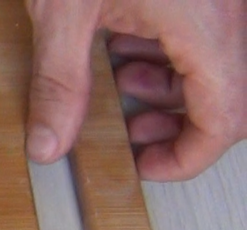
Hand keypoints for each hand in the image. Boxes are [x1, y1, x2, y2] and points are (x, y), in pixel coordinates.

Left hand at [24, 0, 245, 180]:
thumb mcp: (65, 10)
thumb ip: (59, 80)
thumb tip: (47, 143)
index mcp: (207, 25)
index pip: (224, 120)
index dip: (184, 158)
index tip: (145, 168)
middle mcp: (228, 11)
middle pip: (225, 97)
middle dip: (176, 125)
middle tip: (130, 134)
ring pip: (216, 65)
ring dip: (168, 86)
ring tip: (120, 83)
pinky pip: (202, 34)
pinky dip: (169, 51)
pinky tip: (126, 43)